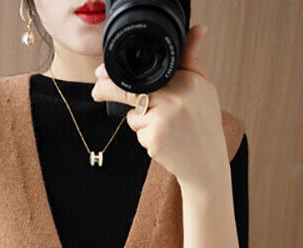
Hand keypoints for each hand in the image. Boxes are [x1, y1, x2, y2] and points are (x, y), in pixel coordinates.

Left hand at [91, 25, 228, 188]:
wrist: (206, 162)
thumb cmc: (203, 124)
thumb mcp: (203, 89)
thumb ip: (191, 60)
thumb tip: (197, 29)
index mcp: (188, 81)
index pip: (145, 73)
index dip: (118, 75)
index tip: (101, 74)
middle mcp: (175, 97)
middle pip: (129, 91)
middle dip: (107, 90)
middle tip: (96, 91)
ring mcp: (163, 119)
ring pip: (133, 115)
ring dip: (141, 121)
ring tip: (166, 128)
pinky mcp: (154, 139)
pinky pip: (138, 132)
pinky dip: (145, 136)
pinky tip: (164, 141)